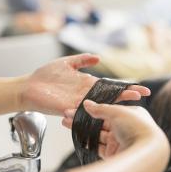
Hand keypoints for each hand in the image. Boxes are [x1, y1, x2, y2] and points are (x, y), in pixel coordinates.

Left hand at [20, 54, 149, 115]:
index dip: (126, 87)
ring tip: (129, 106)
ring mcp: (79, 103)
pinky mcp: (69, 108)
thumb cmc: (46, 75)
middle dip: (126, 96)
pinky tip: (110, 113)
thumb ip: (82, 60)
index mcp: (89, 84)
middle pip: (111, 96)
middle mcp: (87, 95)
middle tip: (142, 96)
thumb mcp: (66, 63)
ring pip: (101, 105)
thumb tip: (98, 57)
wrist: (28, 86)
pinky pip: (84, 111)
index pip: (111, 86)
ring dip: (115, 106)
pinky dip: (95, 112)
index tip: (141, 87)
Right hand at [63, 100, 164, 158]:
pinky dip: (87, 141)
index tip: (78, 105)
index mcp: (131, 114)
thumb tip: (87, 103)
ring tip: (66, 122)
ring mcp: (119, 141)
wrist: (146, 152)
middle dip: (84, 118)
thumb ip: (100, 108)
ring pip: (97, 134)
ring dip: (82, 128)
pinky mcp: (113, 154)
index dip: (93, 107)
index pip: (109, 109)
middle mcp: (126, 128)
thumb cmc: (136, 127)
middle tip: (67, 114)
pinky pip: (97, 146)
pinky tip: (76, 135)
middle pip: (101, 122)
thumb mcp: (118, 112)